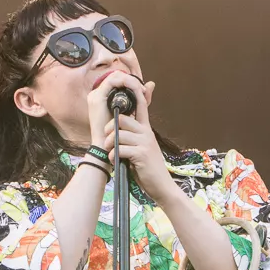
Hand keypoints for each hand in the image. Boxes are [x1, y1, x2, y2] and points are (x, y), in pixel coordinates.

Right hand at [86, 70, 154, 149]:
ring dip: (130, 80)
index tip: (143, 90)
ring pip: (115, 76)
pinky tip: (134, 88)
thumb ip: (140, 98)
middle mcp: (98, 94)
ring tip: (140, 89)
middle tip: (143, 89)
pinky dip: (125, 82)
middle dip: (132, 80)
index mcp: (104, 97)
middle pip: (117, 76)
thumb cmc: (118, 133)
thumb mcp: (132, 112)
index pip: (119, 80)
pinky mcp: (97, 97)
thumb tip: (152, 83)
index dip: (132, 82)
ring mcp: (96, 95)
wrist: (106, 146)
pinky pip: (112, 81)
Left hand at [98, 80, 174, 201]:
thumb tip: (119, 130)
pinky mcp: (141, 154)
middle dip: (110, 128)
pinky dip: (113, 155)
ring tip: (111, 153)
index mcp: (146, 129)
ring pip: (119, 134)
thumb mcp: (142, 148)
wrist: (161, 186)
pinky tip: (115, 161)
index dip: (135, 93)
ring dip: (109, 144)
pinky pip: (119, 148)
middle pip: (122, 119)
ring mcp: (145, 143)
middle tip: (107, 139)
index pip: (141, 105)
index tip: (129, 83)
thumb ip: (133, 137)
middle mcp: (146, 133)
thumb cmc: (147, 168)